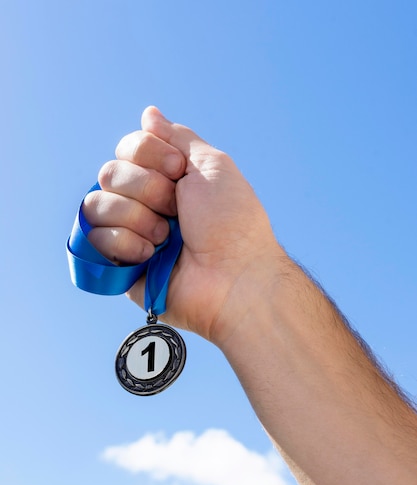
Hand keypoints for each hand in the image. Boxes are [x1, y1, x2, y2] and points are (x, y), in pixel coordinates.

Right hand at [83, 107, 283, 343]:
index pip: (128, 148)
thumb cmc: (231, 222)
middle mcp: (144, 204)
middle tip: (176, 210)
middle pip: (110, 172)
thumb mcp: (211, 165)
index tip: (179, 172)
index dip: (148, 154)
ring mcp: (130, 234)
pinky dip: (125, 243)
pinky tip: (151, 255)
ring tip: (166, 238)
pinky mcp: (119, 265)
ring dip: (136, 216)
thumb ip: (177, 138)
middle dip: (147, 188)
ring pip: (97, 204)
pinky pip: (93, 238)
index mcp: (166, 179)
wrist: (234, 277)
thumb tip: (149, 114)